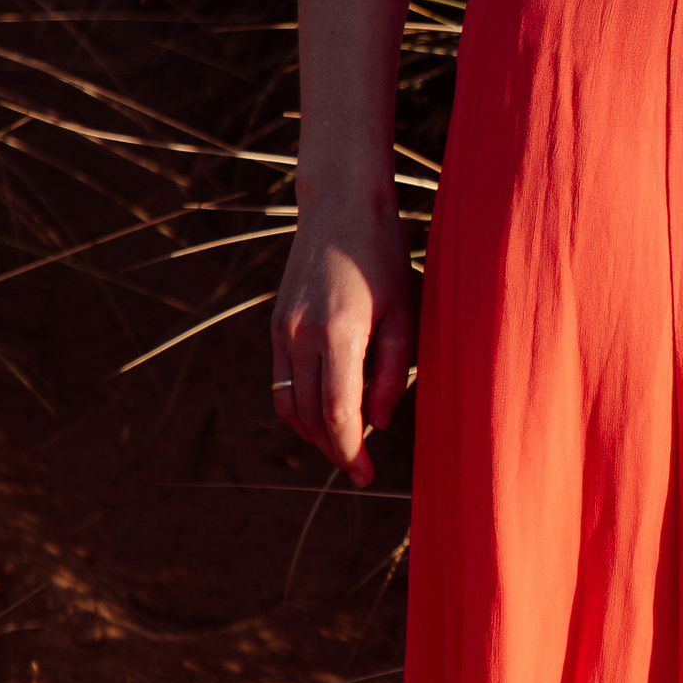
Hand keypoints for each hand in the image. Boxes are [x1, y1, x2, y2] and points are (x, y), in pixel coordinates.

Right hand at [271, 197, 415, 484]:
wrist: (341, 206)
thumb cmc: (385, 256)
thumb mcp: (406, 312)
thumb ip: (393, 371)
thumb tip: (379, 424)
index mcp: (339, 331)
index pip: (337, 412)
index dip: (350, 452)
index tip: (367, 475)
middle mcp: (301, 334)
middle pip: (309, 416)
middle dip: (334, 450)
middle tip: (362, 469)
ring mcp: (282, 330)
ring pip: (287, 405)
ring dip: (313, 434)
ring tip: (346, 446)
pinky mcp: (276, 326)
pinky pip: (279, 383)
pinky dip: (299, 408)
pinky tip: (325, 415)